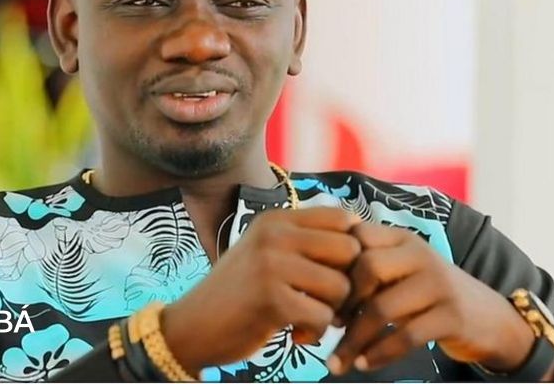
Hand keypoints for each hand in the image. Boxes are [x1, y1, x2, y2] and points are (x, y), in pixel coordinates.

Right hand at [160, 207, 361, 373]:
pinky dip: (315, 333)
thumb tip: (361, 235)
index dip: (352, 248)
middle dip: (348, 283)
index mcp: (275, 220)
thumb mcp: (264, 252)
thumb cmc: (238, 293)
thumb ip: (303, 241)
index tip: (335, 272)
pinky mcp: (272, 300)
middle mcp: (274, 235)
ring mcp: (272, 265)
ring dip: (332, 312)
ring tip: (307, 318)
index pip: (343, 218)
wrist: (191, 326)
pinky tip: (295, 334)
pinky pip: (324, 317)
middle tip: (327, 302)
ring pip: (341, 287)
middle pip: (350, 251)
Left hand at [328, 222, 537, 375]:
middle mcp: (420, 254)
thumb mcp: (400, 272)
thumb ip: (366, 270)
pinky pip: (406, 335)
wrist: (488, 318)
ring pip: (382, 307)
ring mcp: (438, 283)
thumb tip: (314, 289)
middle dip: (342, 302)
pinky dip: (380, 353)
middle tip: (328, 326)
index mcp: (401, 239)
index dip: (333, 265)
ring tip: (337, 361)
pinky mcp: (452, 315)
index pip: (357, 237)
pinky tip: (365, 364)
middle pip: (366, 268)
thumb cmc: (427, 295)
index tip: (320, 293)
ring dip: (354, 339)